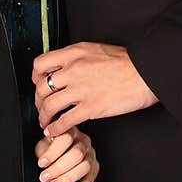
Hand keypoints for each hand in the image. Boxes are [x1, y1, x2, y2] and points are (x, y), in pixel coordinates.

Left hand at [33, 42, 157, 135]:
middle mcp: (74, 69)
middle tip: (41, 107)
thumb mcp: (96, 50)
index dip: (35, 77)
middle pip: (42, 87)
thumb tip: (64, 67)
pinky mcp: (90, 107)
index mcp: (75, 53)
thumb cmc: (127, 62)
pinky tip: (55, 131)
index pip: (41, 64)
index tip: (38, 84)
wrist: (146, 73)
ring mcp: (81, 89)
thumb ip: (77, 58)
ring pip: (49, 105)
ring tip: (45, 122)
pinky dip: (56, 129)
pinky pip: (64, 121)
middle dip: (37, 100)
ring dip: (44, 116)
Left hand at [34, 126, 98, 181]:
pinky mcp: (94, 167)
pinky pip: (89, 180)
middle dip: (59, 168)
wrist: (61, 151)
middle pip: (77, 154)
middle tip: (45, 177)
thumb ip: (44, 149)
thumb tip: (42, 161)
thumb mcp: (45, 144)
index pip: (66, 138)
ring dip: (67, 179)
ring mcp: (91, 154)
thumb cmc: (52, 147)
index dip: (53, 152)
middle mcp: (84, 141)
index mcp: (71, 130)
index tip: (42, 163)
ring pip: (84, 167)